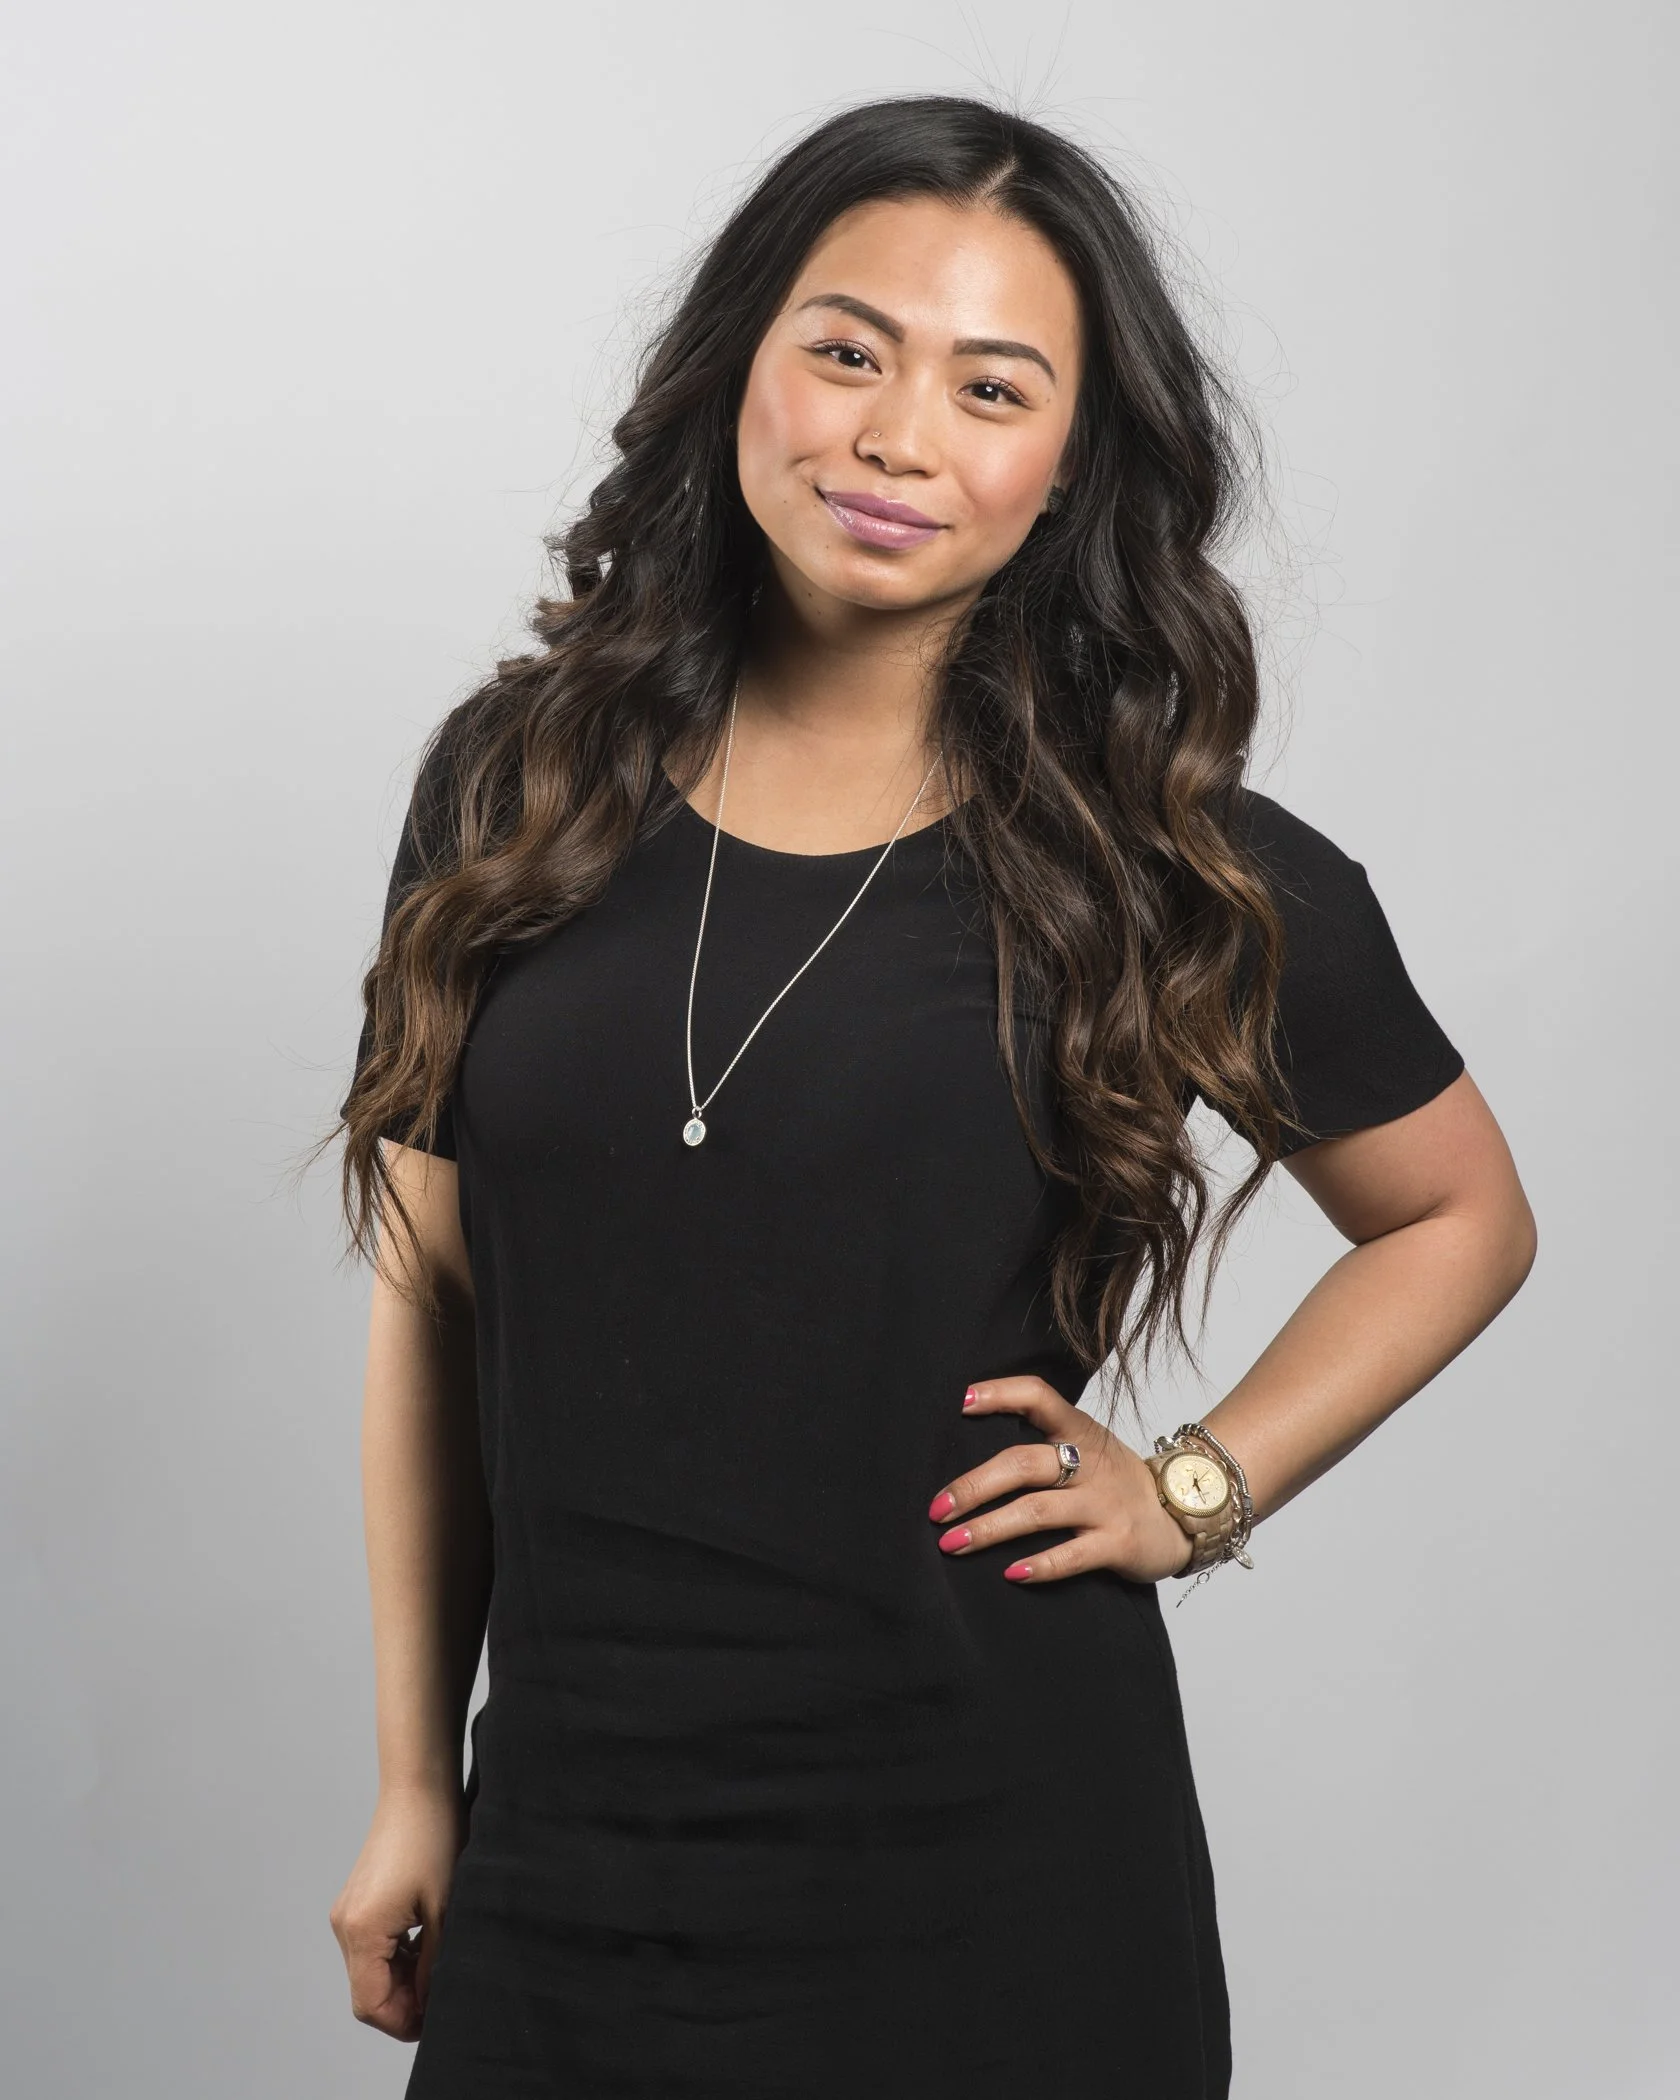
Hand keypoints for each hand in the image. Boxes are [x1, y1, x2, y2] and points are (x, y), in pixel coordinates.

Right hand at [328, 1781, 465, 2040]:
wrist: (419, 1787)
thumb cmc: (435, 1838)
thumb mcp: (445, 1909)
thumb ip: (435, 1963)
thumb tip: (431, 2002)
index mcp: (362, 1931)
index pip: (371, 2004)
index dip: (403, 2022)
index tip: (434, 2022)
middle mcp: (346, 1925)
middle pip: (368, 1992)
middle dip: (404, 2004)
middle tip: (442, 2000)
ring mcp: (349, 1912)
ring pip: (370, 1970)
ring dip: (402, 1980)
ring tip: (440, 1970)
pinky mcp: (358, 1901)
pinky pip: (372, 1946)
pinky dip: (396, 1957)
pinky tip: (427, 1947)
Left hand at [928, 1376, 1194, 1583]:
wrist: (1185, 1513)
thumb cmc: (1116, 1481)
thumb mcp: (1087, 1448)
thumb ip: (1043, 1445)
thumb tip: (969, 1452)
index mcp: (1080, 1432)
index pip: (1039, 1397)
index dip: (1001, 1395)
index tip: (962, 1402)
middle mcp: (1090, 1463)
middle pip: (1024, 1463)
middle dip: (973, 1485)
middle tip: (935, 1509)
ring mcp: (1105, 1503)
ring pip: (1038, 1511)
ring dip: (989, 1528)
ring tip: (952, 1543)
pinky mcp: (1119, 1542)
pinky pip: (1072, 1555)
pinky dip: (1039, 1565)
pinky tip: (1009, 1574)